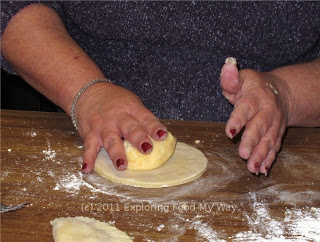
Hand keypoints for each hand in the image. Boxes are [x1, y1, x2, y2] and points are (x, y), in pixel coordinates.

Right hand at [74, 82, 167, 172]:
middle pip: (129, 128)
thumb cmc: (116, 101)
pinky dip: (88, 158)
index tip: (162, 136)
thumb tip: (160, 137)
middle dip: (138, 139)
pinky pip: (89, 147)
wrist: (88, 91)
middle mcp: (118, 117)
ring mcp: (103, 126)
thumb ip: (143, 119)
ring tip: (122, 165)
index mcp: (132, 108)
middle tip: (147, 149)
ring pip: (110, 140)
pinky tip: (88, 168)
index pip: (145, 118)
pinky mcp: (90, 134)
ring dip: (116, 153)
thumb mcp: (132, 103)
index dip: (154, 127)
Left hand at [220, 58, 290, 175]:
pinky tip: (262, 170)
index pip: (246, 108)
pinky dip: (269, 159)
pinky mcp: (277, 134)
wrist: (281, 92)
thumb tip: (227, 65)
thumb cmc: (253, 86)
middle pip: (260, 127)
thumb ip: (231, 78)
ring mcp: (275, 124)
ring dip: (261, 155)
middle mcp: (267, 111)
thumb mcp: (242, 78)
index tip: (230, 132)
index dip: (238, 120)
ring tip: (252, 168)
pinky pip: (275, 147)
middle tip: (243, 154)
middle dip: (252, 141)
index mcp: (255, 97)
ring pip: (269, 140)